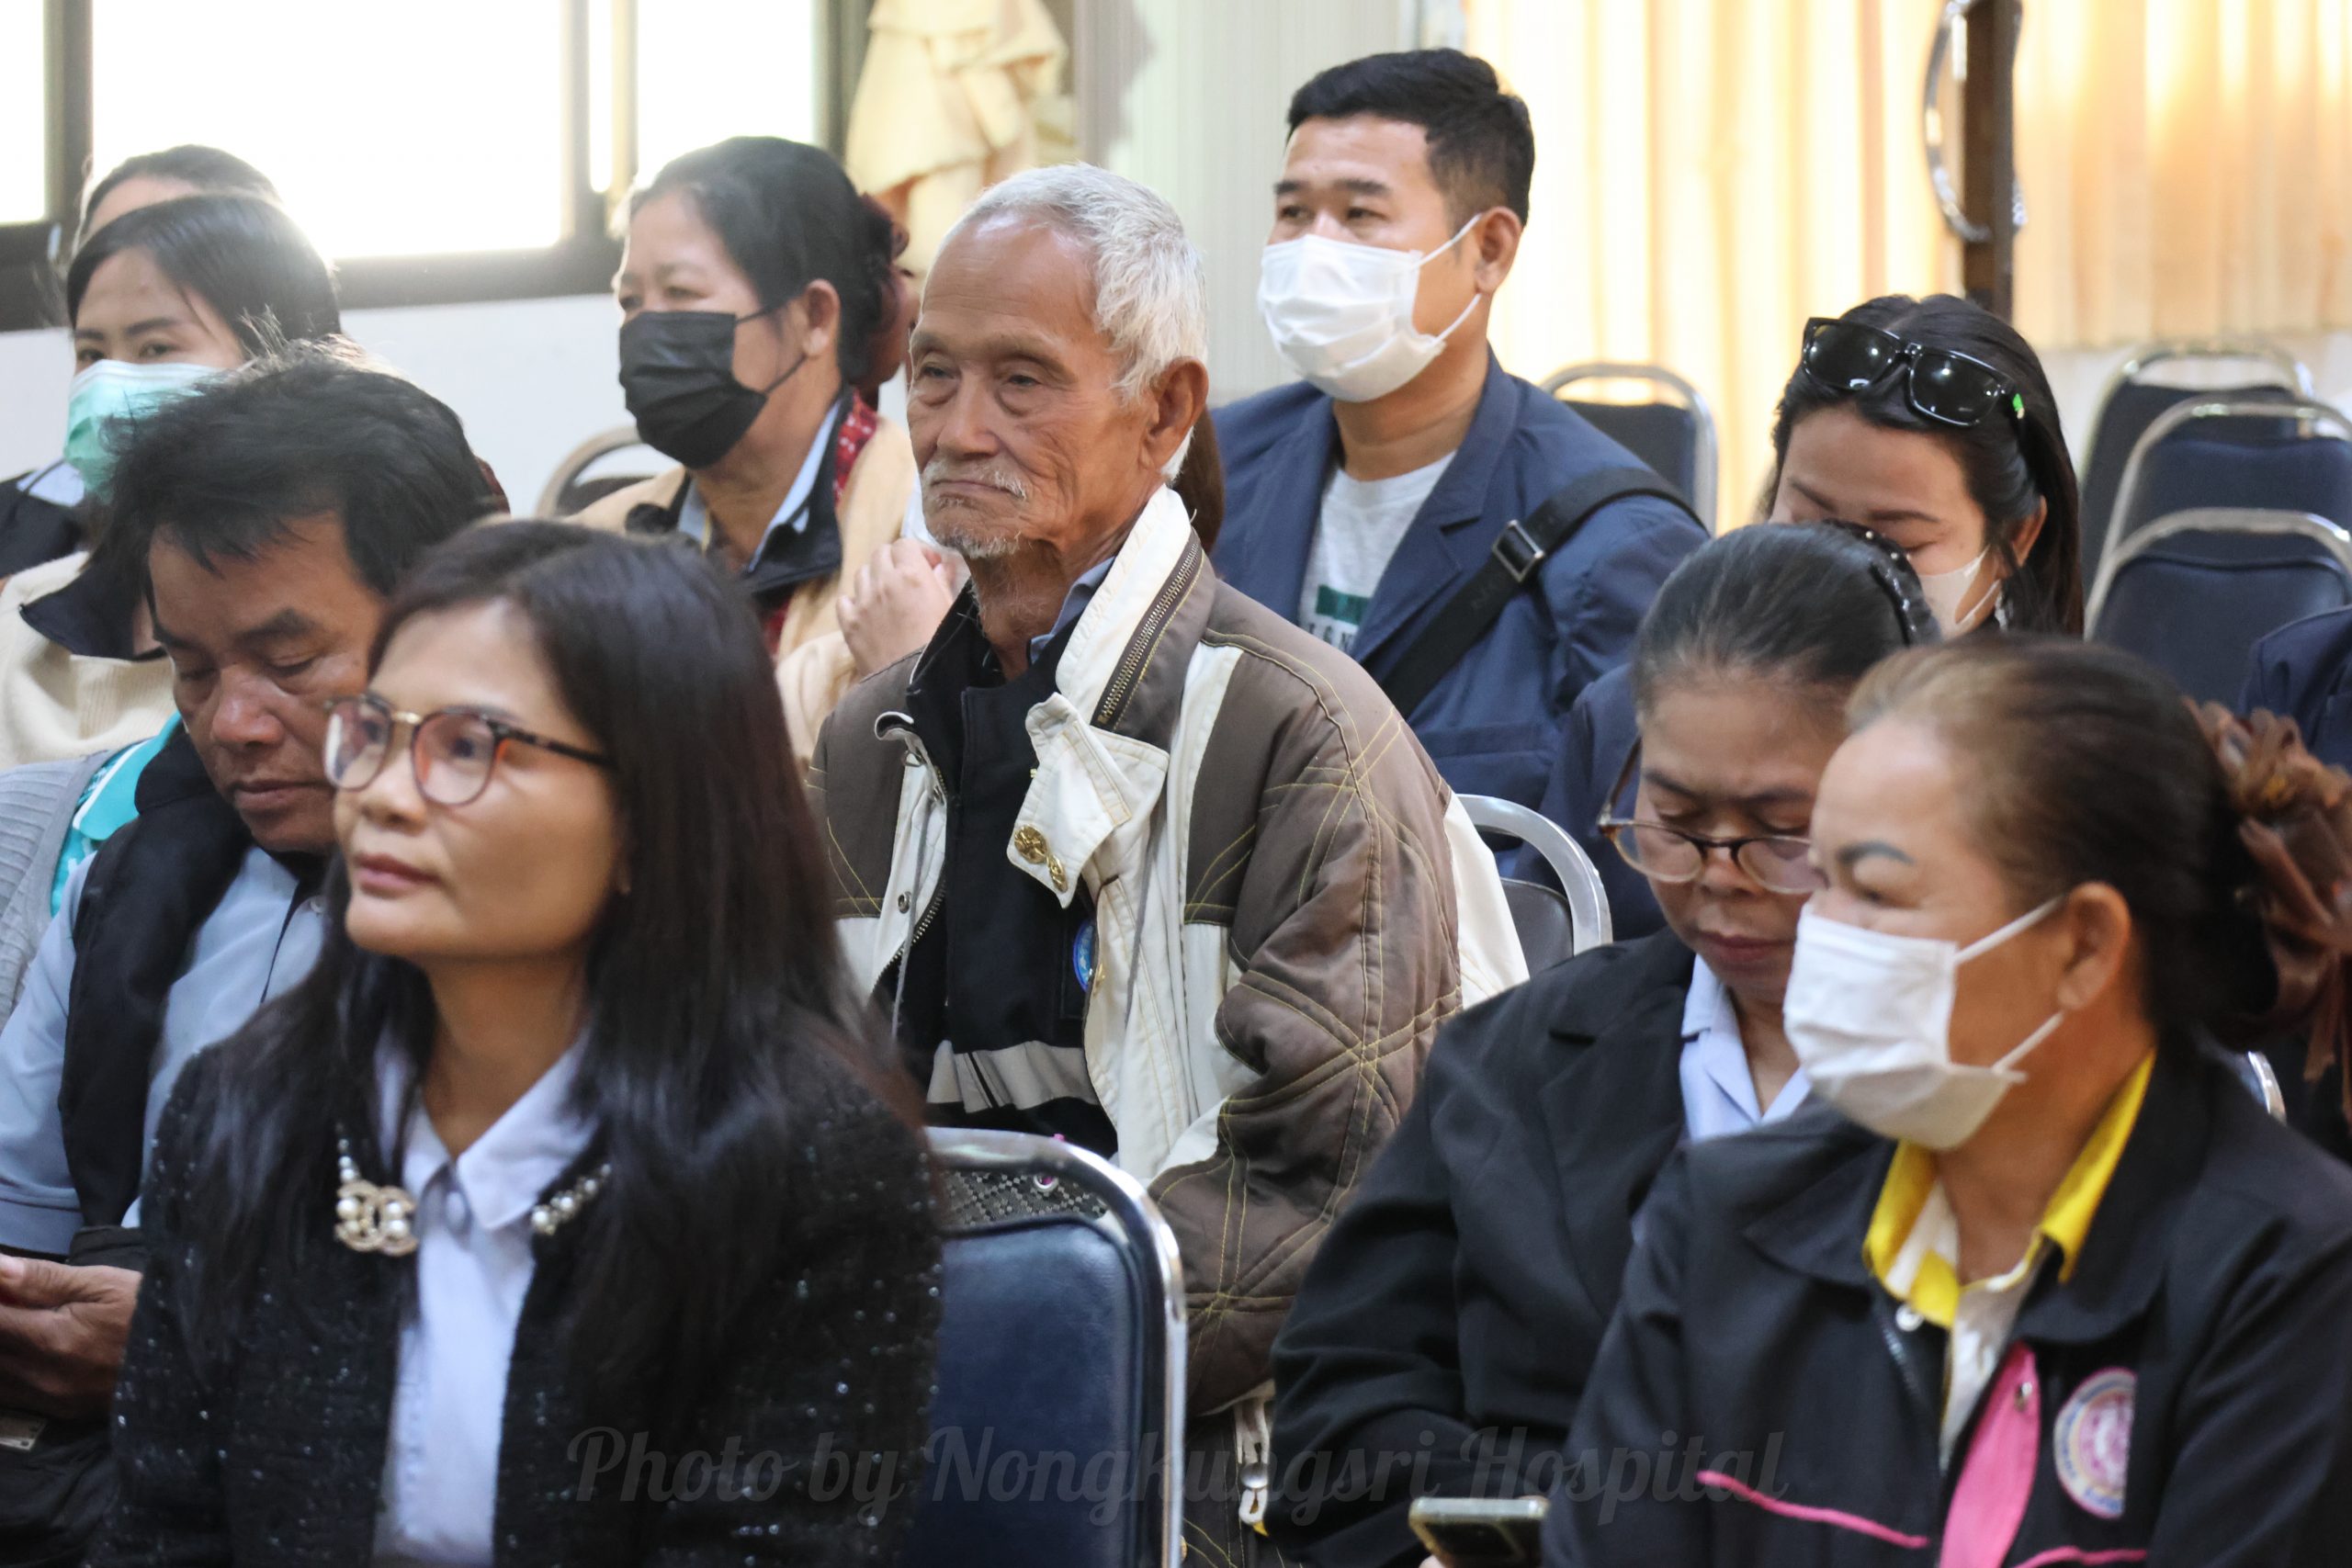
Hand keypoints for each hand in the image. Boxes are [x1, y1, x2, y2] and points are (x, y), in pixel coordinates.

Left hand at [0, 1256, 139, 1417]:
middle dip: (0, 1318)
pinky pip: (10, 1395)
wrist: (196, 1358)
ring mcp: (48, 1400)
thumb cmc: (150, 1311)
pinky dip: (8, 1370)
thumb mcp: (105, 1283)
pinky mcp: (58, 1413)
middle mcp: (40, 1377)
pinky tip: (26, 1349)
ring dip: (3, 1347)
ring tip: (23, 1323)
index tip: (4, 1290)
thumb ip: (43, 1278)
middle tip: (13, 1301)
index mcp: (50, 1338)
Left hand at [839, 537, 958, 676]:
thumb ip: (944, 582)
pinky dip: (855, 601)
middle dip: (895, 561)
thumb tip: (941, 565)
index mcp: (911, 573)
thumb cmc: (943, 646)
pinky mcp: (848, 624)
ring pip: (861, 573)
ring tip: (887, 596)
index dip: (918, 552)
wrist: (917, 684)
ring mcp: (862, 602)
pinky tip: (867, 613)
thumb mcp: (952, 610)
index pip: (905, 543)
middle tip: (907, 580)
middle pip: (881, 553)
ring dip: (874, 578)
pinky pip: (844, 600)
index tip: (929, 567)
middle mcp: (883, 581)